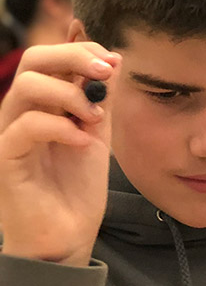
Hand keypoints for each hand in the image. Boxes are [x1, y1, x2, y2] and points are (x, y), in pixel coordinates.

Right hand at [0, 43, 120, 265]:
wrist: (65, 236)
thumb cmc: (76, 188)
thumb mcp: (97, 136)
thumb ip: (102, 101)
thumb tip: (114, 60)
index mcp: (44, 103)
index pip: (51, 58)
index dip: (81, 49)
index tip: (114, 60)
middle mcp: (23, 112)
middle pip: (34, 61)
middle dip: (73, 58)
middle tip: (106, 72)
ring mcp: (12, 133)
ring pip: (26, 87)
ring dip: (69, 95)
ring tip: (95, 119)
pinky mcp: (7, 158)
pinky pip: (24, 127)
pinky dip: (59, 128)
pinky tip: (83, 142)